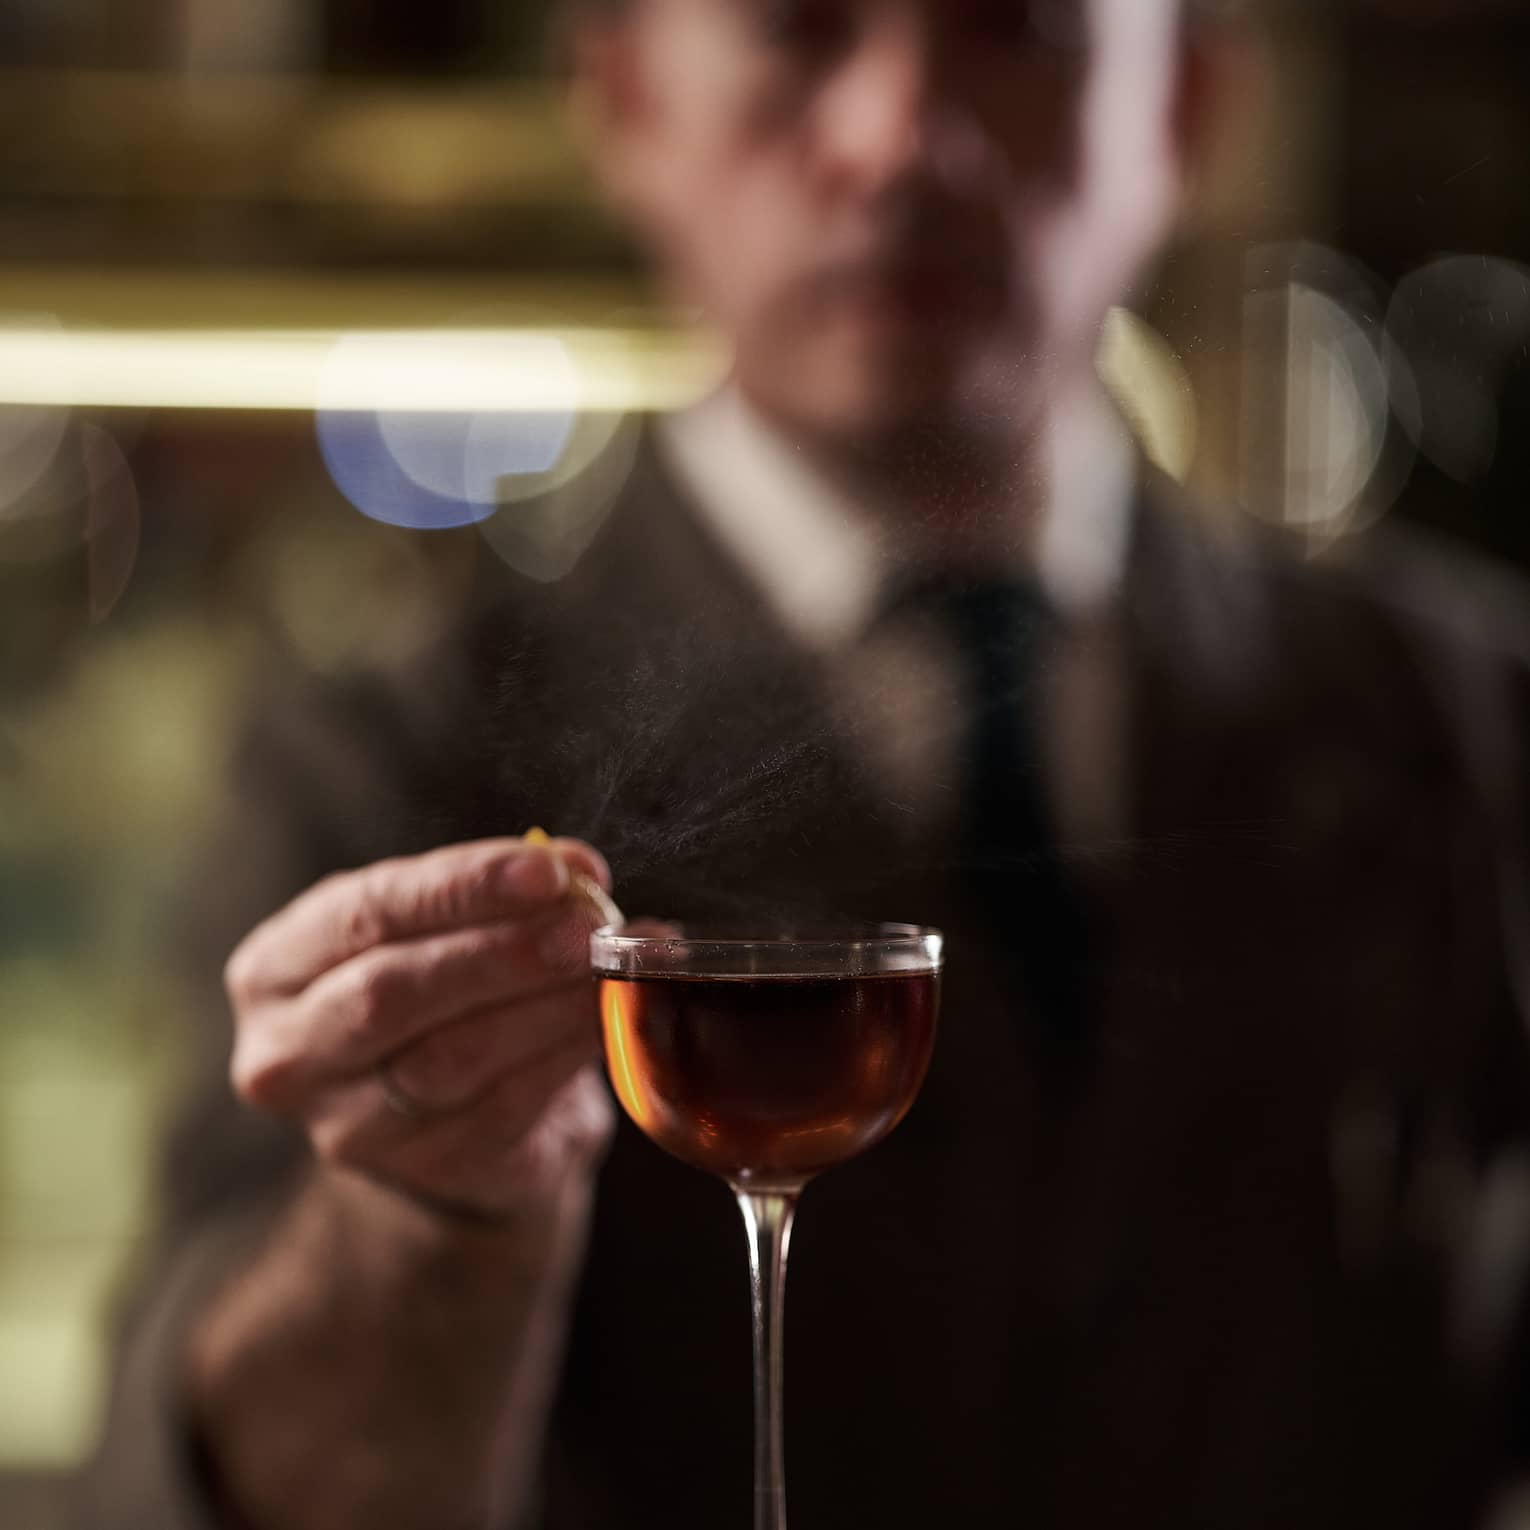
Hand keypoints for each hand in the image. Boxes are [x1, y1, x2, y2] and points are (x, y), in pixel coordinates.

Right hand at [223, 837, 616, 1217]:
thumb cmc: (446, 992)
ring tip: (606, 969)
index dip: (461, 887)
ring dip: (544, 1007)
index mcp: (278, 966)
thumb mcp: (451, 927)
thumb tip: (578, 872)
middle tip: (585, 928)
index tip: (546, 870)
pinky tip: (604, 1021)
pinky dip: (561, 1056)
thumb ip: (503, 893)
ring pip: (450, 1058)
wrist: (454, 1115)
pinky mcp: (419, 1171)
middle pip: (393, 993)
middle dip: (502, 953)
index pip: (367, 912)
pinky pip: (500, 1109)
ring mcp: (346, 1125)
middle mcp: (290, 1051)